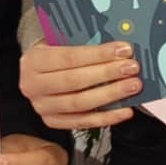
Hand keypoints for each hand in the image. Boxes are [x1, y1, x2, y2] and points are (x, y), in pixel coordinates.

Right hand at [20, 40, 140, 130]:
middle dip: (107, 74)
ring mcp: (42, 107)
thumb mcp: (61, 42)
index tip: (124, 50)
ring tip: (132, 86)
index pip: (69, 57)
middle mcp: (33, 86)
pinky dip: (107, 118)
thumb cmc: (55, 53)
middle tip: (131, 68)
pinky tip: (125, 110)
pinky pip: (84, 122)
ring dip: (110, 95)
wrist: (38, 72)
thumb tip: (120, 49)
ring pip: (80, 103)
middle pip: (74, 81)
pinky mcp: (53, 122)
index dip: (98, 54)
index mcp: (33, 61)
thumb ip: (85, 45)